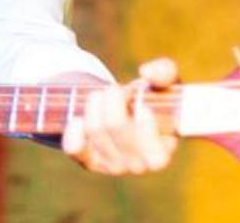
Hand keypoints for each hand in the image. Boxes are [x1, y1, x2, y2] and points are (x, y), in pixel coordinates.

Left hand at [61, 58, 178, 174]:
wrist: (128, 112)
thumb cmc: (153, 99)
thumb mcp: (165, 82)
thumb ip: (165, 71)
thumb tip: (147, 73)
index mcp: (161, 153)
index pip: (156, 157)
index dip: (146, 128)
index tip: (143, 105)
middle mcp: (138, 165)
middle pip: (116, 125)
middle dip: (113, 96)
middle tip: (116, 89)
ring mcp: (113, 166)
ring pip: (94, 129)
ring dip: (95, 102)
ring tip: (102, 96)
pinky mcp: (90, 163)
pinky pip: (74, 147)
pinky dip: (74, 127)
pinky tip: (82, 117)